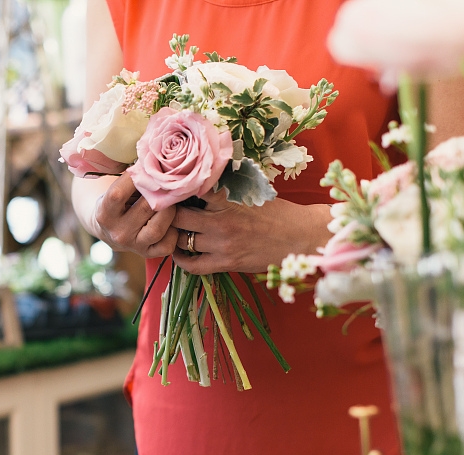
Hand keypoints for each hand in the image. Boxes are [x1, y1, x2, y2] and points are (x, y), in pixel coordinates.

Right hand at [86, 174, 178, 258]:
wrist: (109, 230)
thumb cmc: (116, 202)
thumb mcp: (114, 189)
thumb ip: (132, 179)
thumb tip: (156, 160)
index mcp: (104, 214)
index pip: (118, 194)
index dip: (135, 178)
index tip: (146, 166)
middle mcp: (118, 232)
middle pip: (145, 208)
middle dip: (160, 191)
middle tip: (169, 180)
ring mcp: (133, 245)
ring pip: (158, 228)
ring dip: (170, 211)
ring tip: (172, 200)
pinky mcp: (147, 254)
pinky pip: (167, 244)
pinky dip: (174, 232)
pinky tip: (172, 221)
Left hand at [171, 189, 332, 274]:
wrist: (301, 236)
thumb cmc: (278, 212)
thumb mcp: (251, 192)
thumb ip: (225, 189)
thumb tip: (202, 179)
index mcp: (227, 199)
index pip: (188, 190)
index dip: (173, 190)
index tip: (165, 189)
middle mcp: (220, 221)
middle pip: (177, 217)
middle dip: (167, 214)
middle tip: (162, 212)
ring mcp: (221, 244)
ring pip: (181, 240)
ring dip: (172, 236)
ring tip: (168, 231)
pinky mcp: (226, 263)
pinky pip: (193, 265)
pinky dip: (181, 260)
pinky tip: (179, 253)